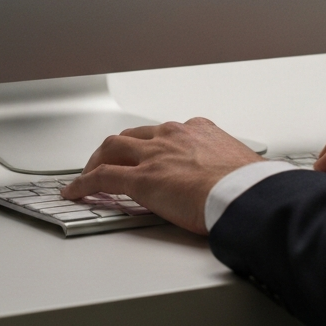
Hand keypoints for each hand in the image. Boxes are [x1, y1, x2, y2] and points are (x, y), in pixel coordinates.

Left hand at [61, 118, 262, 234]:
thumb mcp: (242, 166)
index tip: (147, 155)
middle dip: (116, 148)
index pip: (165, 132)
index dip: (150, 145)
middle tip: (107, 162)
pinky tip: (75, 192)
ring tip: (88, 175)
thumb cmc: (250, 187)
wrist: (247, 195)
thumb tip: (239, 185)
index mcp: (199, 130)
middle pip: (132, 136)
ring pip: (111, 148)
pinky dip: (83, 183)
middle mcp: (173, 135)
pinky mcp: (141, 179)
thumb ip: (229, 168)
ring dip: (97, 161)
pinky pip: (101, 177)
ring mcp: (154, 155)